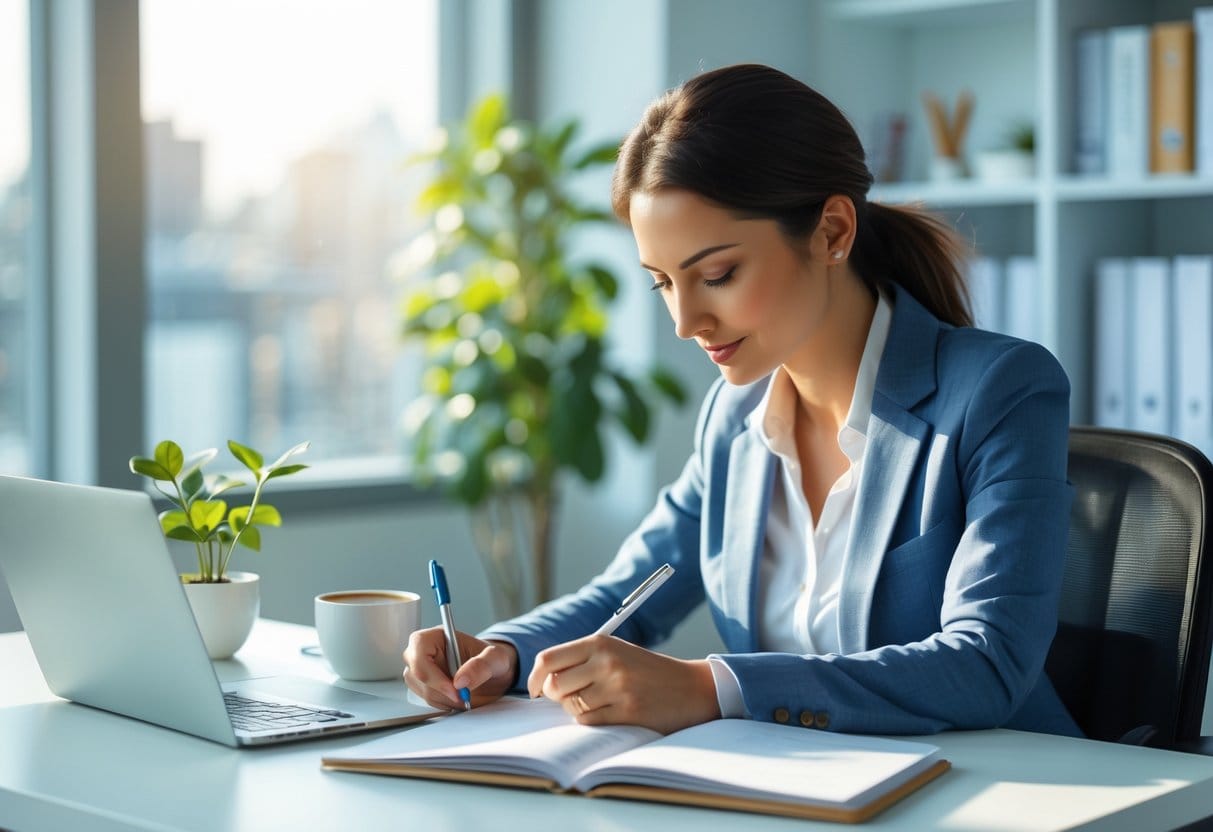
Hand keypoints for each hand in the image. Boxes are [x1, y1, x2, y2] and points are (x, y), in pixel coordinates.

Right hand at [403, 626, 517, 709]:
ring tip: (465, 695)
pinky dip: (444, 704)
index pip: (419, 649)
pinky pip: (427, 700)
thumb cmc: (493, 660)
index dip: (432, 672)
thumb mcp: (496, 659)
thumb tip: (460, 681)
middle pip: (416, 673)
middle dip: (441, 690)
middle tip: (464, 697)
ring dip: (444, 699)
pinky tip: (458, 698)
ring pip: (421, 689)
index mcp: (437, 635)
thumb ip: (480, 666)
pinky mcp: (424, 686)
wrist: (494, 673)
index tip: (454, 688)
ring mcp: (421, 669)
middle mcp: (424, 651)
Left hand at [526, 635, 719, 733]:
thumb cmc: (645, 670)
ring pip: (570, 706)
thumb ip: (581, 659)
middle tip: (569, 697)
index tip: (534, 690)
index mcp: (599, 642)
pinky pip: (589, 721)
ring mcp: (617, 687)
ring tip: (595, 703)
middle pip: (554, 686)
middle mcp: (606, 662)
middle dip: (555, 697)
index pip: (548, 659)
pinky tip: (607, 713)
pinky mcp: (627, 711)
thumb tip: (541, 681)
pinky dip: (591, 721)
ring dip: (576, 709)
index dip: (534, 678)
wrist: (689, 687)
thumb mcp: (615, 651)